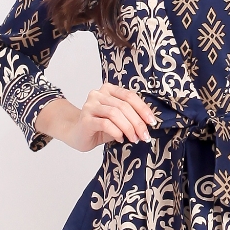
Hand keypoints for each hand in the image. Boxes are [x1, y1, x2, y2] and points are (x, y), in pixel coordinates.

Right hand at [35, 82, 156, 152]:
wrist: (77, 135)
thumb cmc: (100, 127)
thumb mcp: (118, 119)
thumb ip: (130, 115)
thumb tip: (149, 122)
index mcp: (108, 89)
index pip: (129, 96)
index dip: (143, 109)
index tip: (152, 122)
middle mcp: (97, 94)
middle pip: (123, 106)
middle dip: (137, 122)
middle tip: (145, 136)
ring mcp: (89, 106)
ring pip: (115, 114)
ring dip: (128, 128)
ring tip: (134, 139)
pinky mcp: (85, 119)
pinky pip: (105, 124)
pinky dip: (116, 132)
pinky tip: (120, 139)